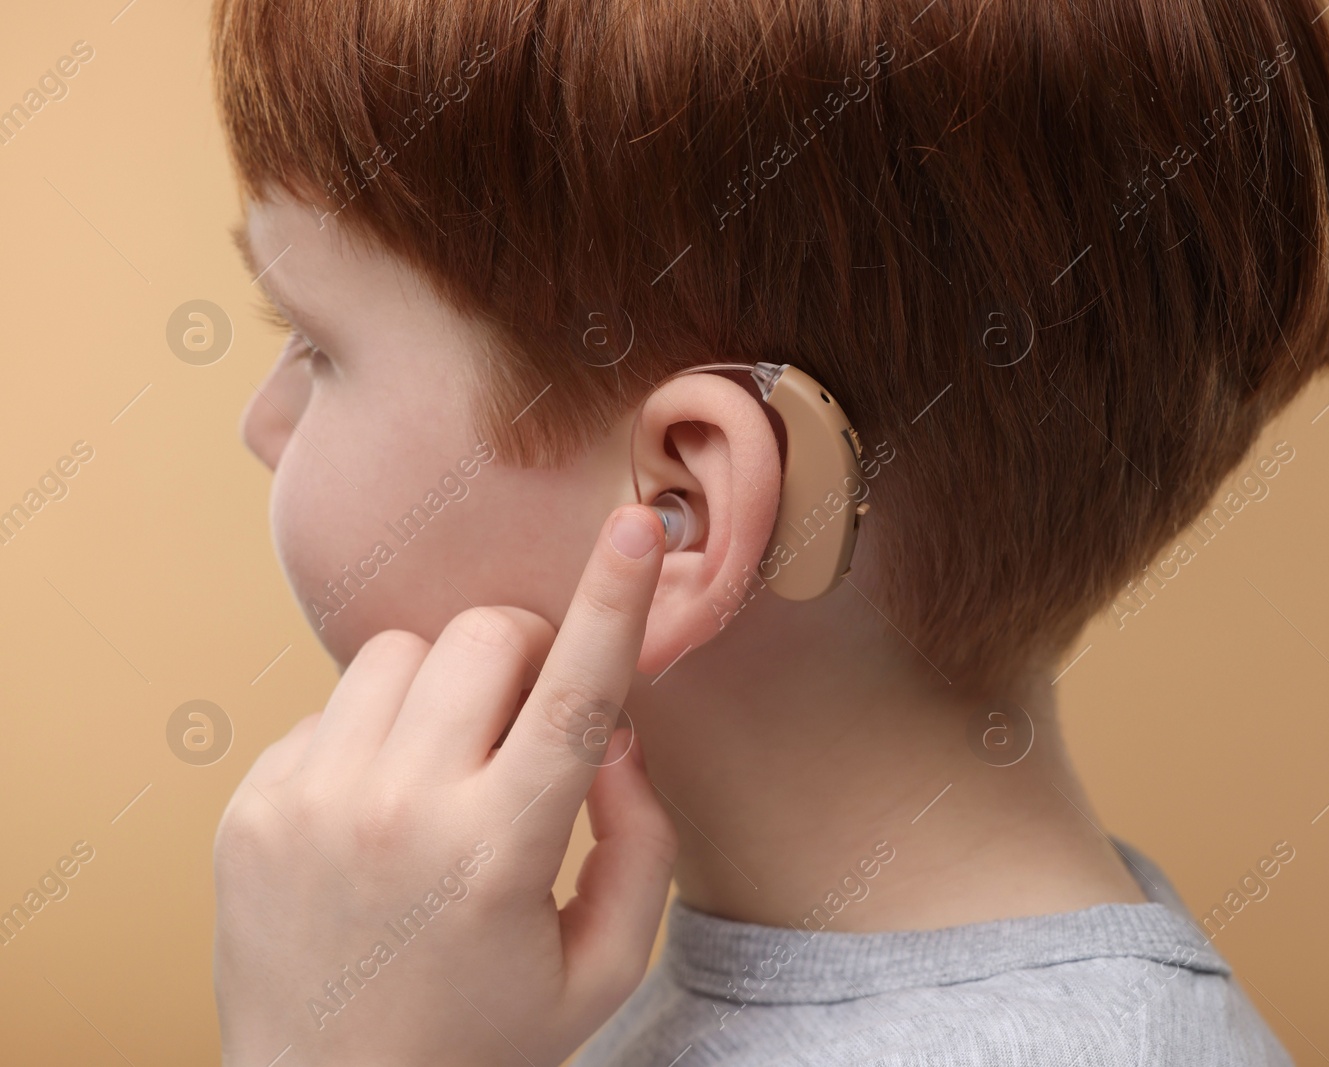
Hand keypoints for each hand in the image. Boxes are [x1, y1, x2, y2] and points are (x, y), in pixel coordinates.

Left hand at [213, 505, 678, 1066]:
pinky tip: (378, 808)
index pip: (575, 696)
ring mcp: (309, 804)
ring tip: (448, 765)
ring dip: (445, 685)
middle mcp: (396, 813)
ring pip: (398, 652)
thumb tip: (617, 737)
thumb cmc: (481, 1041)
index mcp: (497, 855)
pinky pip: (331, 706)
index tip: (641, 522)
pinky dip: (373, 733)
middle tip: (532, 718)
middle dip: (529, 652)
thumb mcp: (600, 969)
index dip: (617, 599)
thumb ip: (641, 844)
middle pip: (483, 638)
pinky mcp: (252, 807)